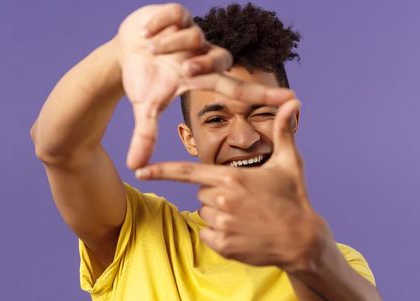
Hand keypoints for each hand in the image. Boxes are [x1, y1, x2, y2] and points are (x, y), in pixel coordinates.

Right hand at [115, 3, 291, 169]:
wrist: (126, 50)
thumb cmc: (143, 79)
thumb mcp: (145, 107)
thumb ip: (145, 136)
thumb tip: (135, 167)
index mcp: (202, 79)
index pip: (238, 90)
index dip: (264, 95)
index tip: (293, 100)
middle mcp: (203, 55)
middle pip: (221, 59)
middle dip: (204, 64)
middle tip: (185, 70)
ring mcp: (192, 33)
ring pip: (193, 37)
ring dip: (168, 45)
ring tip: (150, 50)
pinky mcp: (178, 14)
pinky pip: (174, 15)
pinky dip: (159, 25)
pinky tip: (146, 34)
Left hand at [134, 99, 332, 272]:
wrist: (302, 240)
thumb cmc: (294, 198)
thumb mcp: (290, 163)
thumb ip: (283, 131)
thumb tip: (294, 101)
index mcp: (230, 177)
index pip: (186, 172)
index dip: (160, 171)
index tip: (139, 171)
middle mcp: (222, 200)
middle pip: (201, 192)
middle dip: (217, 194)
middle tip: (245, 200)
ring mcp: (221, 224)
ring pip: (204, 212)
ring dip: (219, 214)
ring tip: (246, 216)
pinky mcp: (222, 245)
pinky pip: (207, 233)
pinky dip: (219, 234)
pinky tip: (242, 232)